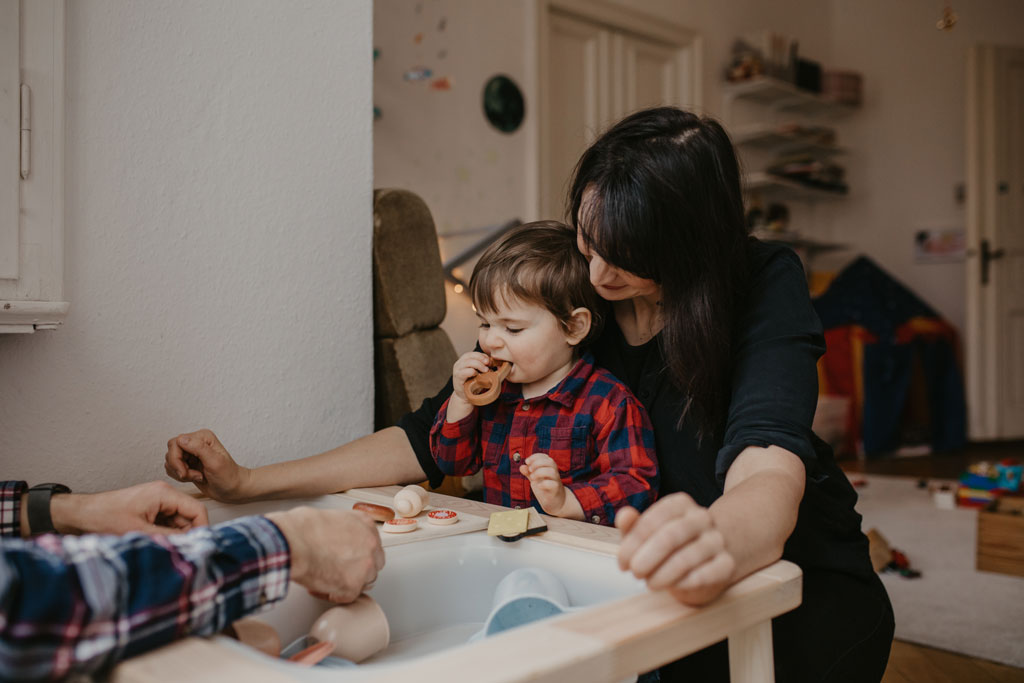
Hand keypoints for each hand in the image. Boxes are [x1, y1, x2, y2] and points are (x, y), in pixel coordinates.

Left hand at [49, 481, 208, 535]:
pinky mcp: (150, 509)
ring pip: (178, 522)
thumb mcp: (140, 531)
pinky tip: (155, 543)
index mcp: (164, 493)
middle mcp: (164, 494)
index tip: (199, 547)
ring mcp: (157, 502)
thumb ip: (169, 536)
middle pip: (189, 517)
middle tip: (178, 552)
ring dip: (174, 536)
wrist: (81, 514)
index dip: (201, 529)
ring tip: (162, 548)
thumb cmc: (104, 517)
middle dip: (186, 535)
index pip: (197, 510)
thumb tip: (190, 544)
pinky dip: (165, 534)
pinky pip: (167, 523)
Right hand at [165, 429, 251, 501]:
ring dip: (181, 473)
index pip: (176, 442)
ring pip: (170, 461)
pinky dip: (180, 476)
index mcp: (202, 437)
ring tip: (198, 476)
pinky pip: (172, 469)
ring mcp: (190, 454)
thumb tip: (182, 439)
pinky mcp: (187, 464)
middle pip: (171, 452)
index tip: (185, 472)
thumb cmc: (229, 476)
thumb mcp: (215, 462)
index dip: (176, 459)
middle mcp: (195, 443)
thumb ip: (198, 448)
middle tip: (192, 476)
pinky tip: (195, 478)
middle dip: (178, 467)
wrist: (233, 489)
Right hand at [266, 507, 384, 603]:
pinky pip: (347, 597)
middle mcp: (370, 544)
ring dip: (348, 583)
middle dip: (358, 568)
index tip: (348, 556)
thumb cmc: (302, 527)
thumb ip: (341, 530)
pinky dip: (333, 594)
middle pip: (373, 563)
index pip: (371, 544)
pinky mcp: (352, 586)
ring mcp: (364, 566)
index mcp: (365, 524)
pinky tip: (319, 587)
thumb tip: (335, 538)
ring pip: (364, 581)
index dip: (358, 553)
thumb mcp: (330, 517)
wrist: (293, 541)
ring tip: (328, 579)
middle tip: (339, 569)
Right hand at [451, 351, 492, 401]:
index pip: (473, 353)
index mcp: (464, 360)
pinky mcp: (457, 377)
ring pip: (468, 362)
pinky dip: (473, 372)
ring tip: (485, 370)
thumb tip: (494, 362)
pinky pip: (466, 371)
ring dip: (479, 365)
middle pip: (470, 355)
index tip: (489, 361)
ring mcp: (457, 370)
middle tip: (488, 364)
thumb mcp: (480, 373)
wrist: (465, 396)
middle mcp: (459, 363)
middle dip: (481, 358)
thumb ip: (484, 366)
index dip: (482, 356)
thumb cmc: (473, 384)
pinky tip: (477, 375)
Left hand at [520, 452, 566, 513]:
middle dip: (537, 463)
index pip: (545, 457)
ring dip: (539, 472)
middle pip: (550, 461)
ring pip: (552, 471)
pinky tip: (538, 486)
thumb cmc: (545, 488)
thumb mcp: (535, 479)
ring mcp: (556, 481)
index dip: (535, 457)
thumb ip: (528, 473)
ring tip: (532, 478)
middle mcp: (554, 472)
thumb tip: (521, 466)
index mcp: (549, 467)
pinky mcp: (556, 490)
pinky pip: (553, 484)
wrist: (555, 502)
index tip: (526, 461)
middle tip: (530, 469)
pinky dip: (543, 484)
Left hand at [615, 492, 735, 605]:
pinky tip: (673, 588)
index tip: (622, 562)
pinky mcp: (726, 563)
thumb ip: (632, 526)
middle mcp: (701, 517)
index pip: (654, 518)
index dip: (633, 543)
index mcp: (680, 504)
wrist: (706, 561)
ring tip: (650, 583)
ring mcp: (716, 539)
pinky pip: (706, 574)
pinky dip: (684, 583)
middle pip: (670, 536)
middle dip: (646, 558)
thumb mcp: (646, 534)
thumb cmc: (669, 546)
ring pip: (686, 558)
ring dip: (662, 575)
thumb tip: (624, 516)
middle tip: (635, 573)